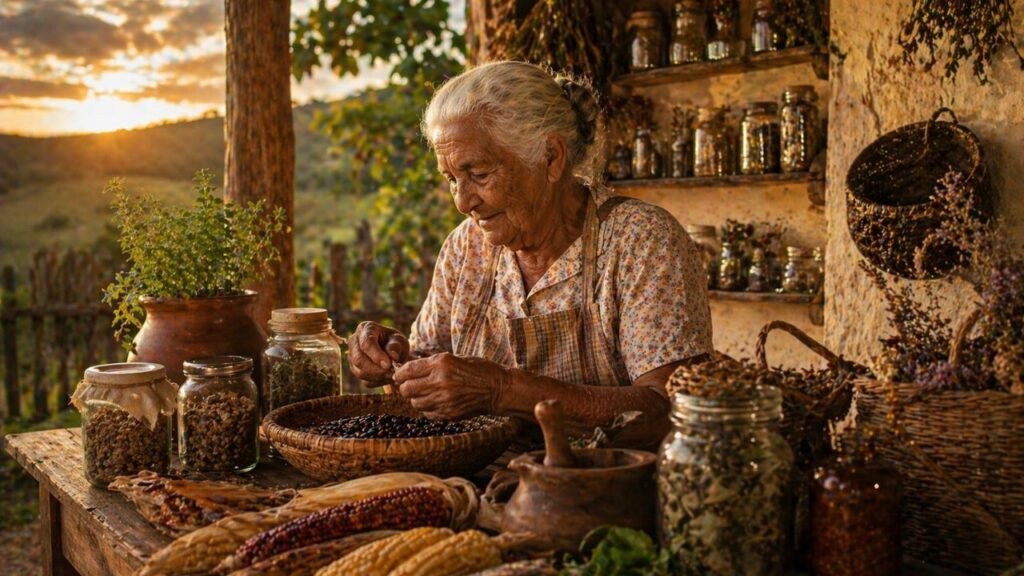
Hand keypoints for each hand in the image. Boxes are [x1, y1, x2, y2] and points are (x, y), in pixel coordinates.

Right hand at [349, 321, 409, 382]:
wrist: (393, 351)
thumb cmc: (395, 342)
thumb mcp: (399, 340)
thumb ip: (396, 346)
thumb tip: (392, 356)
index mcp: (365, 328)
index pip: (366, 343)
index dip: (376, 355)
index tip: (388, 364)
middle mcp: (354, 341)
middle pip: (358, 359)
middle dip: (376, 369)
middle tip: (391, 372)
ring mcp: (352, 356)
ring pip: (360, 372)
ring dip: (378, 376)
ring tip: (392, 374)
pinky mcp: (355, 369)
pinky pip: (364, 380)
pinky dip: (377, 381)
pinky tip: (387, 376)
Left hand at [393, 353, 509, 419]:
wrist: (498, 389)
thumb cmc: (477, 369)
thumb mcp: (453, 358)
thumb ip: (431, 364)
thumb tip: (408, 369)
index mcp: (441, 364)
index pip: (408, 371)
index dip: (399, 374)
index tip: (399, 376)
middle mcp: (440, 382)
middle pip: (407, 389)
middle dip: (406, 387)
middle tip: (411, 385)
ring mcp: (444, 400)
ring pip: (415, 403)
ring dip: (417, 399)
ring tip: (426, 393)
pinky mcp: (448, 414)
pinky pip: (427, 413)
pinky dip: (427, 408)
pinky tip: (436, 402)